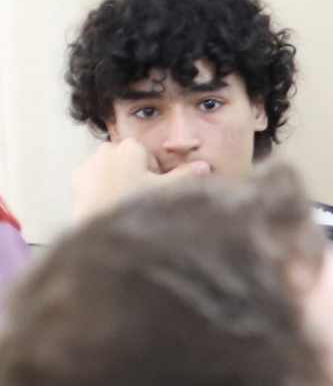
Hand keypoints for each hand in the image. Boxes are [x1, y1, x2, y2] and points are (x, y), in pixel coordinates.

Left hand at [70, 132, 207, 220]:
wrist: (106, 237)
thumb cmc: (139, 211)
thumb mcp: (170, 193)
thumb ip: (187, 176)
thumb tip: (203, 166)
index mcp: (128, 148)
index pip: (149, 156)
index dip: (156, 174)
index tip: (155, 191)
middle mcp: (104, 151)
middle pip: (128, 161)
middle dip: (136, 175)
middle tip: (143, 199)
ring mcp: (87, 168)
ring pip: (111, 172)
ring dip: (119, 184)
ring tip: (126, 207)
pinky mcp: (76, 185)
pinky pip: (95, 184)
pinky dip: (103, 193)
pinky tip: (111, 210)